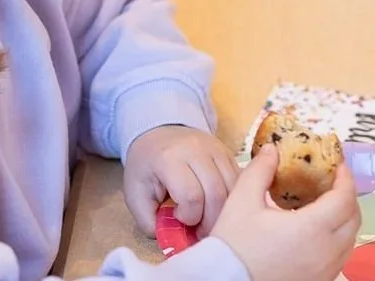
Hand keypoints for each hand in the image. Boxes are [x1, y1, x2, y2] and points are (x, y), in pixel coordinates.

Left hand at [124, 126, 238, 237]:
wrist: (157, 133)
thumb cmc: (146, 166)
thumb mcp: (135, 193)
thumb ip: (149, 221)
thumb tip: (172, 241)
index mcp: (169, 158)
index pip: (191, 196)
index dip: (188, 216)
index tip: (177, 217)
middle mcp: (196, 149)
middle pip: (216, 194)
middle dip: (209, 221)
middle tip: (198, 230)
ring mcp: (216, 149)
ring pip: (233, 189)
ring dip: (224, 212)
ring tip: (208, 219)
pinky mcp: (228, 153)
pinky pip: (240, 182)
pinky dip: (232, 201)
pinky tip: (217, 206)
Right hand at [211, 145, 360, 280]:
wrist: (228, 280)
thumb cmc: (235, 243)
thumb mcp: (242, 201)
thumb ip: (260, 171)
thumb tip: (272, 150)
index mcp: (312, 228)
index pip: (344, 198)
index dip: (345, 177)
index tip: (337, 164)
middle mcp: (327, 251)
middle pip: (354, 217)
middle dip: (347, 195)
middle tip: (330, 180)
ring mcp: (327, 269)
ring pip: (350, 238)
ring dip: (344, 216)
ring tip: (323, 202)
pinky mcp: (321, 280)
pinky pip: (341, 254)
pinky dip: (337, 236)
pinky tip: (315, 229)